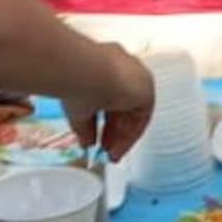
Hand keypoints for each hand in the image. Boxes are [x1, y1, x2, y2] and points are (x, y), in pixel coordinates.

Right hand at [64, 45, 155, 160]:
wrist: (86, 71)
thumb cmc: (74, 81)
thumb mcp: (78, 109)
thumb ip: (85, 127)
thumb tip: (87, 143)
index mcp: (105, 67)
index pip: (108, 99)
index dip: (103, 123)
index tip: (96, 140)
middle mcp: (123, 70)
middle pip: (123, 108)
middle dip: (114, 133)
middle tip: (106, 150)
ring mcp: (137, 78)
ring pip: (132, 113)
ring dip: (123, 136)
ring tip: (112, 155)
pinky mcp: (146, 89)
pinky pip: (141, 118)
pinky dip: (130, 135)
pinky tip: (118, 148)